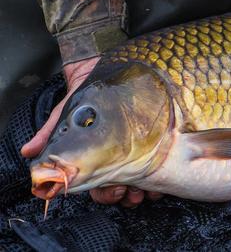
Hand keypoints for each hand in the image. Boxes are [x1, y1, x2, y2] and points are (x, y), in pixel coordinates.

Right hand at [21, 56, 162, 205]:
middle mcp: (116, 159)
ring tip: (149, 186)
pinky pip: (159, 164)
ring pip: (141, 182)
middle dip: (128, 196)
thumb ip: (50, 134)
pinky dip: (161, 173)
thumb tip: (29, 151)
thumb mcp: (67, 114)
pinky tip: (164, 171)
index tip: (117, 191)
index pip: (101, 187)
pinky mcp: (153, 141)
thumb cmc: (85, 95)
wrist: (103, 71)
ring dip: (145, 189)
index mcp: (97, 159)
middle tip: (134, 193)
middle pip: (122, 190)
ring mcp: (136, 151)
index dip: (108, 194)